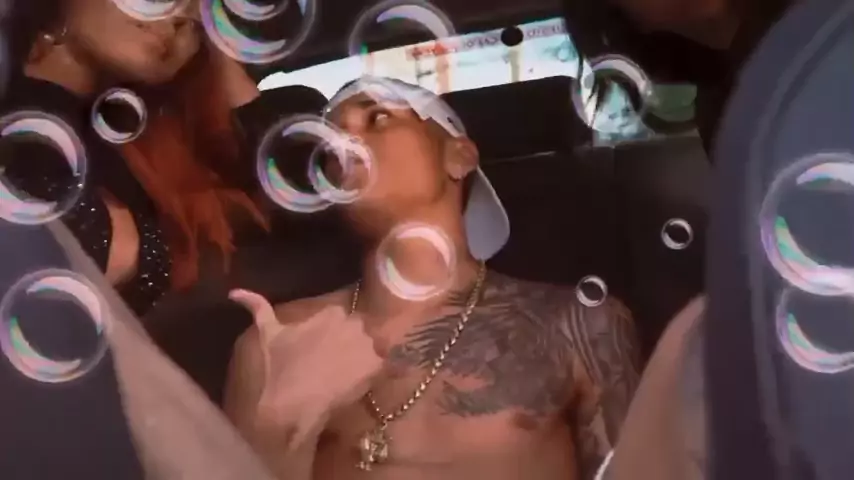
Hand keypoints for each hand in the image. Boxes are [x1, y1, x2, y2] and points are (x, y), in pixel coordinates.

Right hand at [229, 290, 382, 426]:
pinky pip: (393, 364)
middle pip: (364, 329)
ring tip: (356, 373)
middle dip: (355, 342)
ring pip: (378, 346)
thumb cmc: (274, 369)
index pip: (347, 314)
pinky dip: (392, 370)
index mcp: (332, 311)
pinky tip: (384, 377)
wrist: (285, 406)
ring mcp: (367, 345)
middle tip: (341, 362)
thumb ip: (256, 305)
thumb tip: (234, 292)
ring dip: (371, 356)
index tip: (330, 346)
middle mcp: (354, 322)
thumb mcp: (265, 333)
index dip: (340, 332)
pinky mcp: (376, 368)